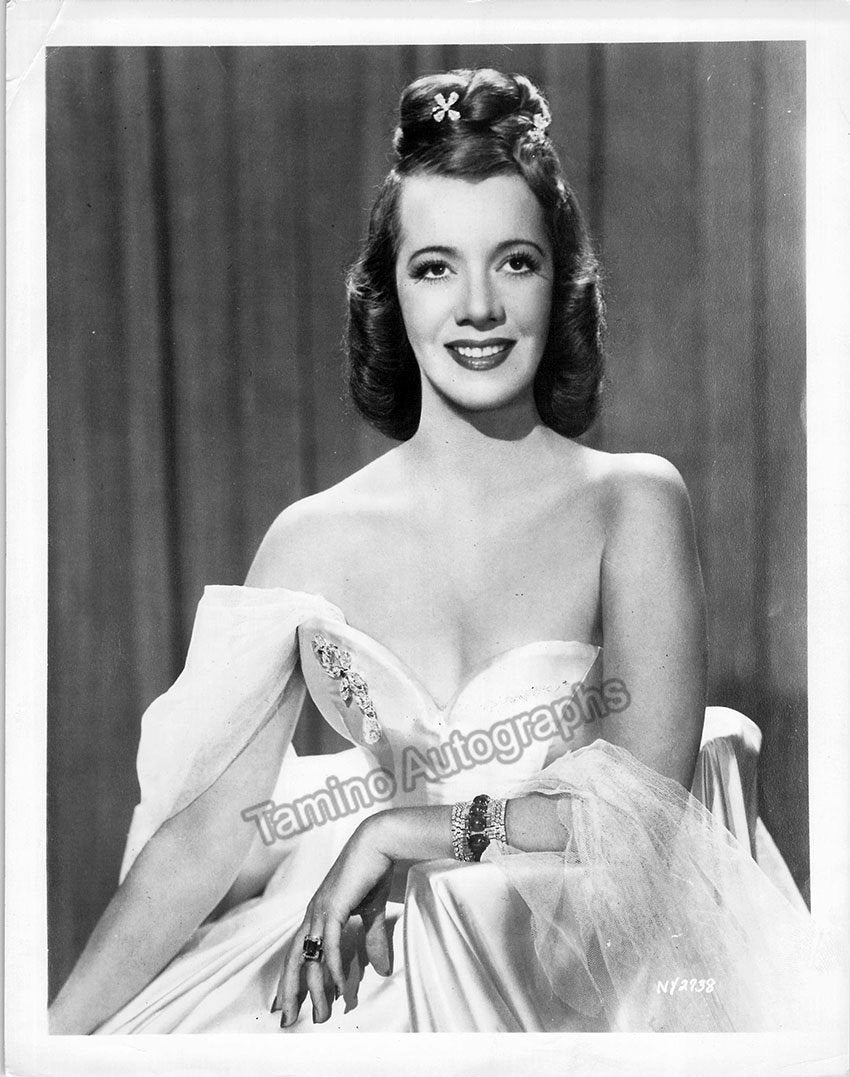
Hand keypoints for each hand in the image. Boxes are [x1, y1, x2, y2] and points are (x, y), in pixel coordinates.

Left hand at [273, 816, 394, 1026]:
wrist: (379, 842)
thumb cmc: (373, 871)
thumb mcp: (371, 912)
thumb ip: (372, 939)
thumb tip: (381, 970)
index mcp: (318, 912)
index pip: (298, 951)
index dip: (290, 978)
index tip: (285, 1003)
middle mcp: (314, 913)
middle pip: (294, 959)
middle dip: (290, 991)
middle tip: (288, 1021)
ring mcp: (321, 910)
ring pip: (311, 958)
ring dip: (317, 990)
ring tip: (322, 1015)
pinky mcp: (334, 907)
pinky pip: (331, 945)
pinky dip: (335, 969)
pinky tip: (341, 989)